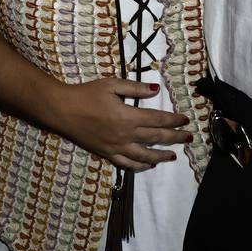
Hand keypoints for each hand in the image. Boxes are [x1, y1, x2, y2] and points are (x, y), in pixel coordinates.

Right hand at [48, 78, 190, 171]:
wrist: (62, 110)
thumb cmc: (87, 94)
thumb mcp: (111, 84)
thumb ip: (135, 88)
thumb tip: (156, 89)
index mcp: (128, 116)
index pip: (158, 119)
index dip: (174, 120)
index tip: (186, 120)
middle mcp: (125, 134)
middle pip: (156, 138)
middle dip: (175, 138)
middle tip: (189, 138)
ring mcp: (116, 147)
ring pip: (144, 156)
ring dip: (161, 156)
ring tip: (173, 155)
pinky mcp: (107, 153)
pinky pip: (127, 163)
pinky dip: (140, 166)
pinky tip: (149, 165)